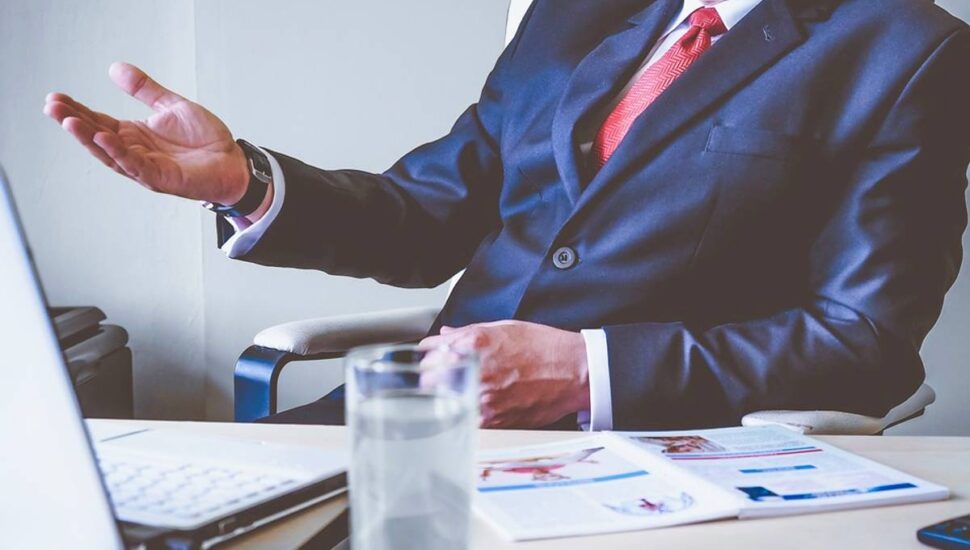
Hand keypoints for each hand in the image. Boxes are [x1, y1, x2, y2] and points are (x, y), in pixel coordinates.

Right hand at [43, 62, 249, 204]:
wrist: (233, 161)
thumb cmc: (206, 140)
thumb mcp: (172, 106)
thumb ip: (145, 90)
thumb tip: (115, 68)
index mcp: (135, 135)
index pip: (98, 121)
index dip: (77, 111)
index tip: (55, 98)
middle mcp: (135, 152)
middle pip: (98, 137)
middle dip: (74, 123)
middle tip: (52, 107)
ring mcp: (146, 167)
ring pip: (110, 154)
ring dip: (89, 139)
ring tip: (69, 122)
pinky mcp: (161, 178)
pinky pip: (136, 165)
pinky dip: (119, 153)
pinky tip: (105, 138)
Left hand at [420, 320, 589, 428]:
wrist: (575, 372)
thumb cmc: (545, 348)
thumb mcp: (505, 328)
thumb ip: (469, 332)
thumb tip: (446, 335)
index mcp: (475, 344)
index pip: (431, 352)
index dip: (428, 355)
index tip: (429, 357)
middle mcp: (476, 371)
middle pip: (429, 380)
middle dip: (431, 377)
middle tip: (438, 377)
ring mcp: (484, 398)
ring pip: (444, 403)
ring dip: (446, 398)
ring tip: (458, 391)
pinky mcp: (495, 420)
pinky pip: (466, 418)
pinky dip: (465, 412)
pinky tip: (475, 404)